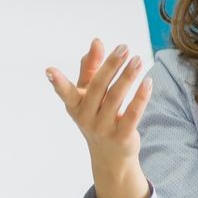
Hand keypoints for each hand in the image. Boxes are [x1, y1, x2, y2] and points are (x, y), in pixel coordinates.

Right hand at [46, 41, 151, 197]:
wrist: (110, 156)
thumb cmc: (97, 116)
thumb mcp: (89, 94)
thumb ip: (91, 67)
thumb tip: (96, 42)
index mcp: (75, 106)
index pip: (66, 92)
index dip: (57, 82)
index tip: (49, 70)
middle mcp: (86, 118)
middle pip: (98, 88)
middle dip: (110, 66)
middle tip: (123, 48)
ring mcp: (103, 129)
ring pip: (116, 98)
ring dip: (127, 77)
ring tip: (137, 60)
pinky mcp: (121, 137)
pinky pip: (132, 114)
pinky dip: (140, 97)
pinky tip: (147, 82)